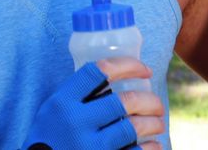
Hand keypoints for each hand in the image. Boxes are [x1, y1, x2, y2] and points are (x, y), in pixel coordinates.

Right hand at [24, 58, 164, 149]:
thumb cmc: (50, 139)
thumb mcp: (53, 111)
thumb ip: (78, 95)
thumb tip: (119, 75)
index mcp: (62, 102)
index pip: (100, 71)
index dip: (128, 65)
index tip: (145, 69)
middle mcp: (75, 122)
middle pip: (125, 101)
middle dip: (150, 101)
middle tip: (157, 104)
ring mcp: (87, 147)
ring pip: (134, 127)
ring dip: (154, 124)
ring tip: (158, 124)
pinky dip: (150, 148)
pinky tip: (154, 145)